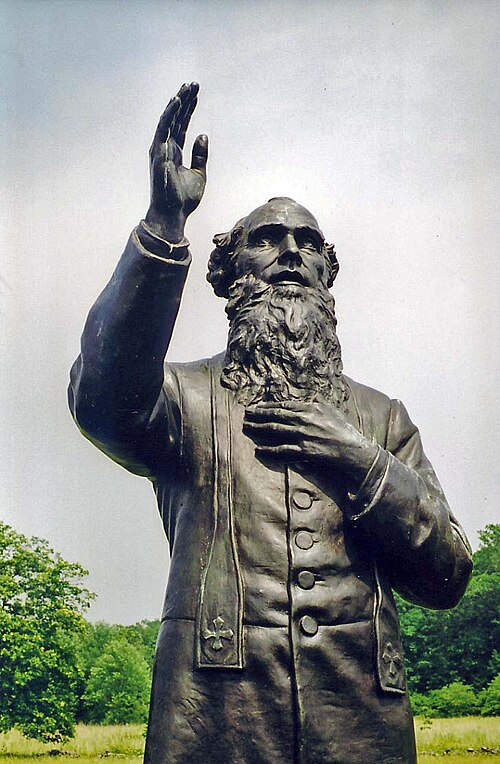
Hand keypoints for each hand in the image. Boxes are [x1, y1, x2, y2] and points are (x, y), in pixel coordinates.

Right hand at [145, 82, 207, 241]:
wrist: (174, 214)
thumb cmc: (184, 199)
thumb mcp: (199, 173)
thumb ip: (200, 154)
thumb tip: (203, 135)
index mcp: (175, 152)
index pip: (182, 125)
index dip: (188, 109)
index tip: (196, 94)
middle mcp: (166, 147)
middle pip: (175, 119)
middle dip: (184, 101)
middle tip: (193, 84)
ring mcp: (160, 149)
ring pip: (169, 119)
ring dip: (178, 102)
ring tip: (187, 87)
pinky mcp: (158, 152)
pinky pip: (164, 128)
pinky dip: (170, 114)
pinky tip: (178, 101)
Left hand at [243, 401, 377, 482]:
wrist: (352, 449)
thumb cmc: (344, 429)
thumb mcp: (331, 410)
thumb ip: (315, 405)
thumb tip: (303, 402)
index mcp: (310, 408)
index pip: (284, 405)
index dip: (268, 406)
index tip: (257, 407)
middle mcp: (304, 420)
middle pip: (276, 416)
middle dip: (259, 415)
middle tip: (246, 414)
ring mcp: (302, 435)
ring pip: (275, 431)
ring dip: (259, 429)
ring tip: (247, 427)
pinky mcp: (303, 451)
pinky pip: (282, 450)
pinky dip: (269, 450)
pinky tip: (258, 449)